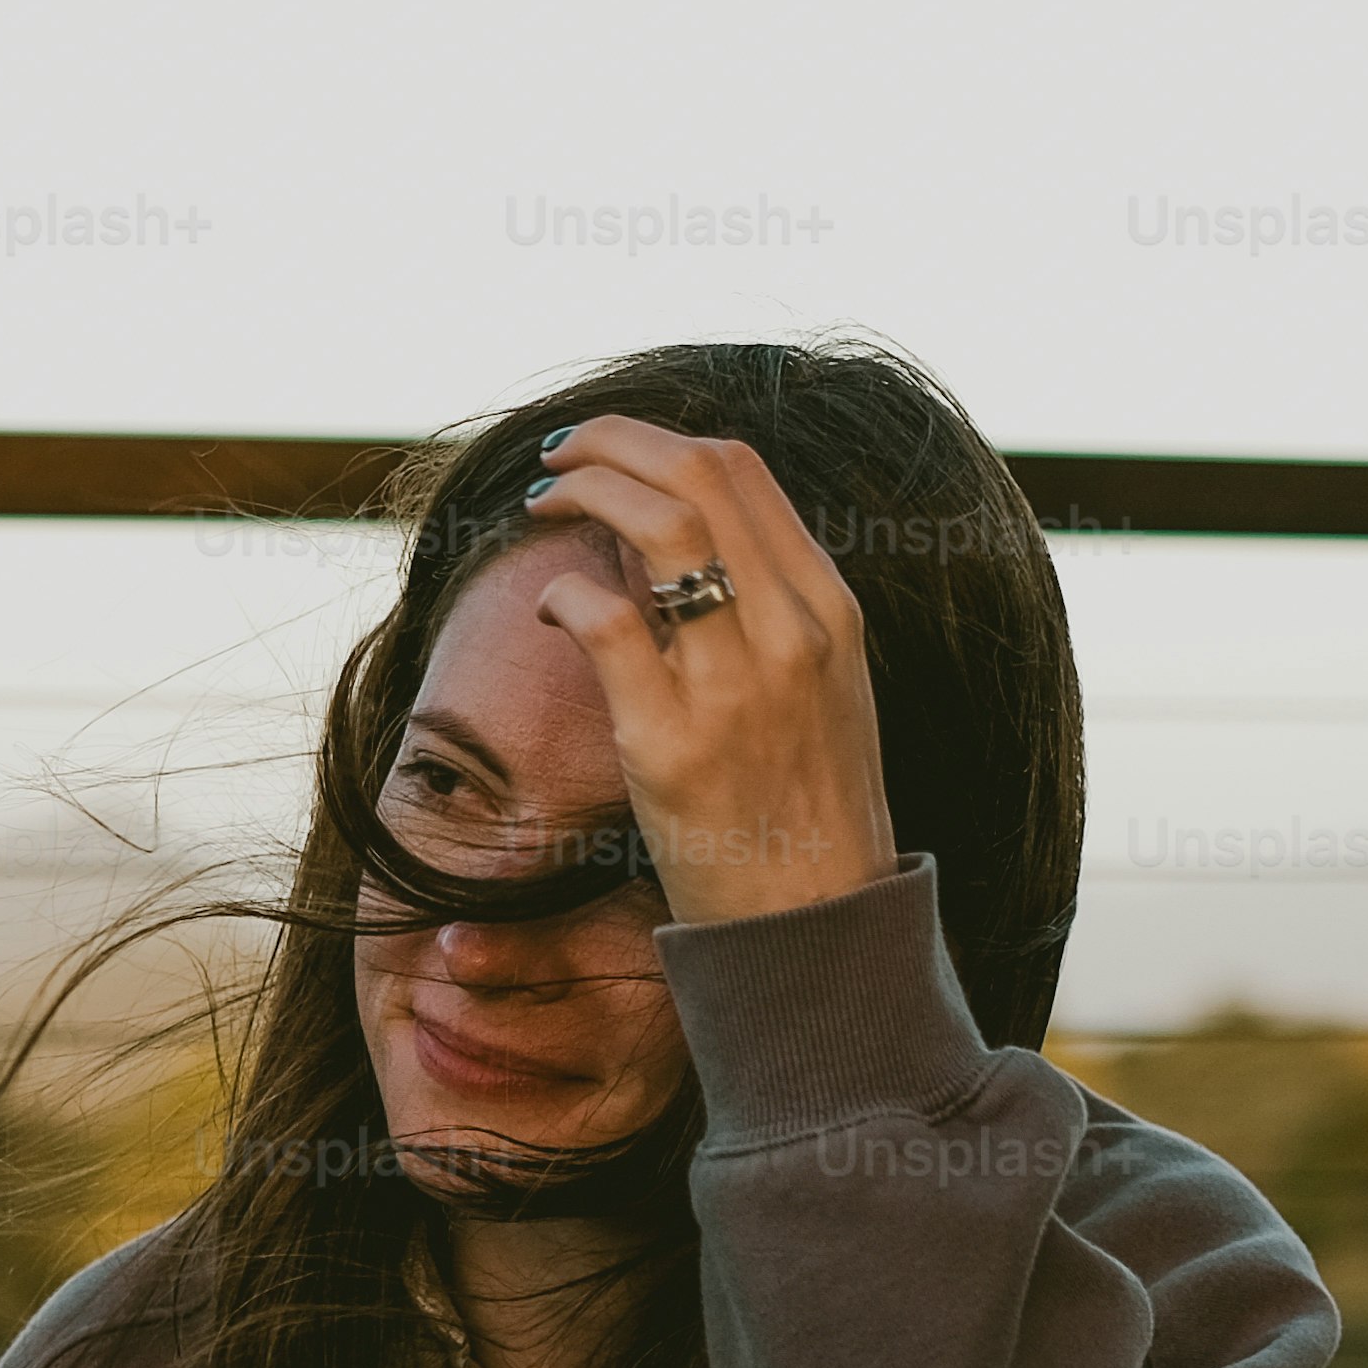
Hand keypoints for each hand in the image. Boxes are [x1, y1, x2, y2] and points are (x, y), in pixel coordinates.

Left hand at [514, 417, 896, 924]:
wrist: (816, 926)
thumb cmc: (802, 810)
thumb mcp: (817, 689)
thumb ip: (762, 611)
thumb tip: (666, 536)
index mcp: (828, 609)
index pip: (741, 470)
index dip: (654, 440)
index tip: (605, 452)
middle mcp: (792, 632)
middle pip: (697, 473)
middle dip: (610, 442)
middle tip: (554, 458)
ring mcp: (736, 686)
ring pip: (656, 526)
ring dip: (582, 493)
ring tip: (540, 504)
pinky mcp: (672, 745)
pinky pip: (606, 624)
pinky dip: (562, 594)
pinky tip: (548, 608)